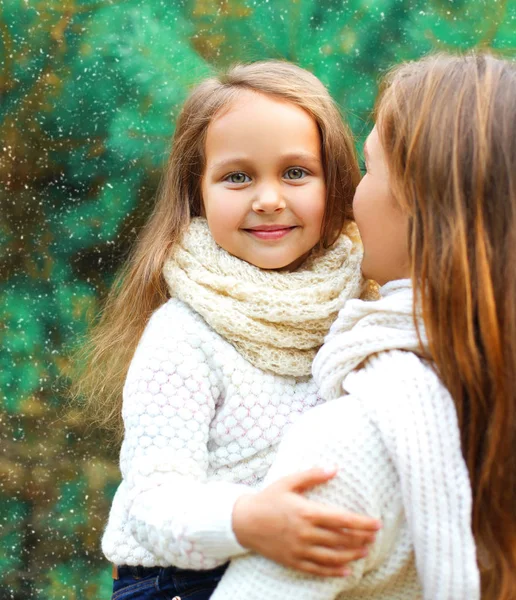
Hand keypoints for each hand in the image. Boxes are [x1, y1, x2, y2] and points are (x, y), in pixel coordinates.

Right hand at [232, 467, 380, 576]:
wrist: (244, 521)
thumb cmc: (268, 498)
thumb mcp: (289, 482)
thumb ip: (312, 475)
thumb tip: (334, 468)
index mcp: (307, 512)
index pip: (342, 519)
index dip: (362, 523)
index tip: (377, 523)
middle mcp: (306, 533)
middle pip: (341, 539)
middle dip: (361, 539)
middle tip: (374, 537)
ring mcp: (300, 549)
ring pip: (333, 557)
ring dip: (352, 555)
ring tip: (365, 552)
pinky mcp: (293, 561)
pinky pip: (318, 570)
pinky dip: (334, 571)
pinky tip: (346, 570)